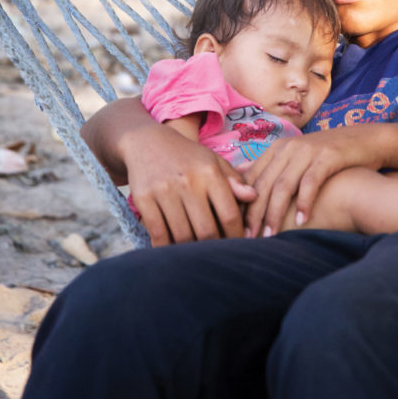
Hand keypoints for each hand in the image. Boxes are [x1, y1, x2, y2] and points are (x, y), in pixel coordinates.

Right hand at [124, 122, 256, 246]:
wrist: (147, 142)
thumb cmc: (187, 157)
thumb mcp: (213, 161)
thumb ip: (234, 180)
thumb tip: (254, 197)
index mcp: (210, 172)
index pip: (229, 214)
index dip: (236, 236)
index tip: (239, 246)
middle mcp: (188, 182)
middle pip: (206, 231)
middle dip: (214, 248)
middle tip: (218, 257)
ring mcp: (164, 191)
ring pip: (182, 236)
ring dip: (191, 252)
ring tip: (198, 256)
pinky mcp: (143, 199)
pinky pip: (158, 234)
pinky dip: (166, 248)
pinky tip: (173, 252)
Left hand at [243, 125, 382, 237]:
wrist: (367, 140)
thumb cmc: (330, 157)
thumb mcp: (299, 159)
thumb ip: (276, 172)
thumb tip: (247, 191)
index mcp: (278, 148)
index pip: (252, 178)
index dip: (243, 204)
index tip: (238, 228)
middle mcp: (289, 147)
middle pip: (264, 184)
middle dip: (254, 213)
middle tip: (248, 238)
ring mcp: (308, 150)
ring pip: (283, 185)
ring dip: (275, 213)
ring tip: (270, 235)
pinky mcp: (327, 156)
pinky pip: (310, 182)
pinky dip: (303, 202)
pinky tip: (301, 221)